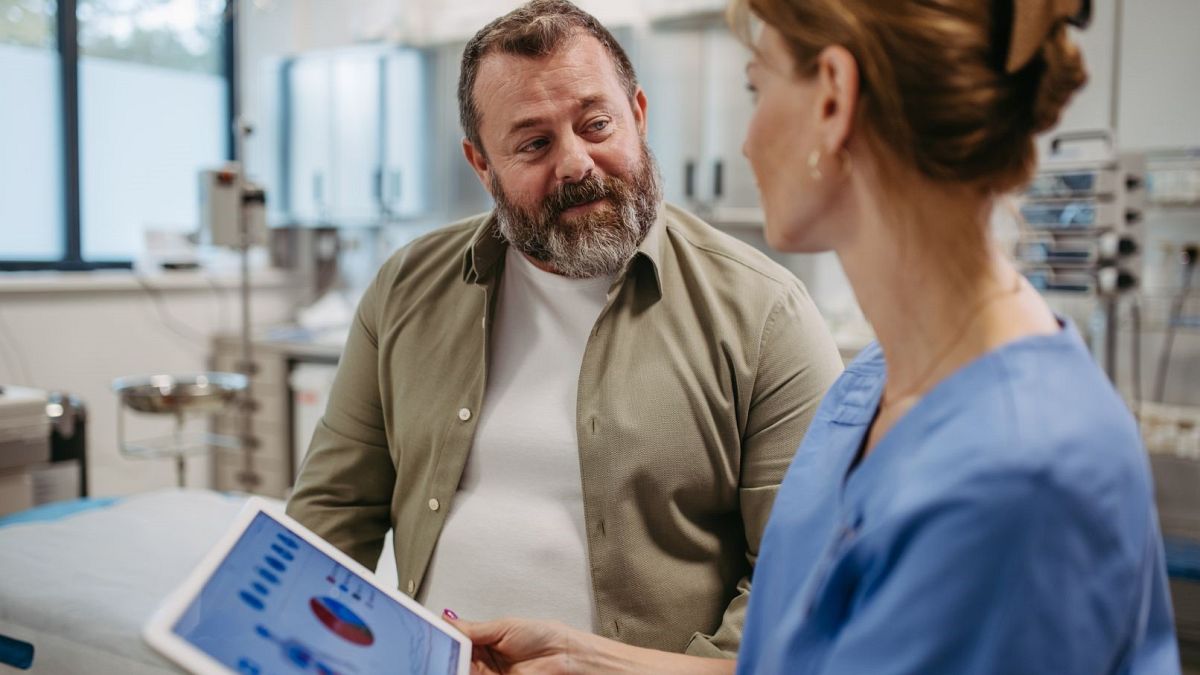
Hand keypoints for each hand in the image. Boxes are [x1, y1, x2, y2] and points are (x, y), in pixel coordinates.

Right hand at [444, 611, 578, 674]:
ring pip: (463, 671)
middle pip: (456, 662)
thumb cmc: (545, 637)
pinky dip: (470, 673)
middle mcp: (483, 663)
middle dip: (449, 658)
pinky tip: (473, 669)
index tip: (435, 638)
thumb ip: (473, 628)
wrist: (568, 658)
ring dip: (459, 666)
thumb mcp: (504, 626)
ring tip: (460, 662)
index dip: (444, 642)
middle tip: (446, 653)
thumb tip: (448, 619)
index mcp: (483, 643)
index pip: (455, 644)